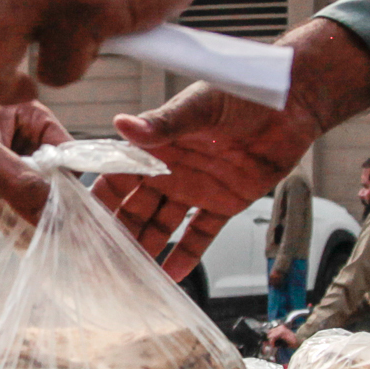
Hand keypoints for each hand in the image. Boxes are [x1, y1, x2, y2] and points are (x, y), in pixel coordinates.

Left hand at [0, 101, 71, 257]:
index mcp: (32, 118)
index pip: (68, 149)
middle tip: (50, 222)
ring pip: (54, 204)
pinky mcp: (19, 206)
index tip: (62, 201)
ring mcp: (28, 179)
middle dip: (59, 203)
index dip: (68, 175)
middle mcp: (35, 147)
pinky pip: (39, 222)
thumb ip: (17, 178)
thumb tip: (52, 208)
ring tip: (38, 232)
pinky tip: (24, 238)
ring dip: (48, 221)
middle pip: (65, 180)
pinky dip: (34, 232)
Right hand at [94, 19, 369, 278]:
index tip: (76, 223)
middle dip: (116, 233)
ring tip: (128, 277)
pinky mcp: (225, 202)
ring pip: (162, 225)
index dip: (98, 198)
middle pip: (135, 207)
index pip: (117, 175)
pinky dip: (187, 255)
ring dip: (146, 248)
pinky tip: (170, 278)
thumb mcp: (201, 105)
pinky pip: (201, 234)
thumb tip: (122, 125)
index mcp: (157, 143)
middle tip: (97, 262)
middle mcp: (171, 169)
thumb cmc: (244, 91)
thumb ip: (165, 122)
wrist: (294, 100)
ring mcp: (196, 188)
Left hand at [267, 320, 301, 356]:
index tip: (267, 342)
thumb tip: (266, 341)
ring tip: (273, 345)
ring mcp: (281, 329)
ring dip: (270, 341)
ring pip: (270, 335)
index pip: (270, 331)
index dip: (268, 337)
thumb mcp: (281, 340)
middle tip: (270, 345)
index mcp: (280, 328)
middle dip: (268, 339)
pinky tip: (274, 345)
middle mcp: (280, 327)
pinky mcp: (282, 332)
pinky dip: (272, 342)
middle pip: (269, 333)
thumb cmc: (291, 342)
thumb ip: (274, 340)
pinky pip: (273, 337)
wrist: (299, 341)